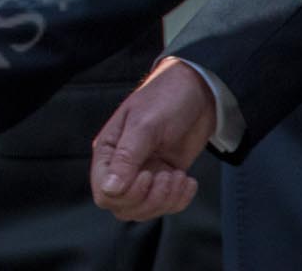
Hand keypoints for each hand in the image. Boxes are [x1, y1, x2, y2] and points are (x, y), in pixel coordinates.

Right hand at [88, 57, 214, 220]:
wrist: (198, 91)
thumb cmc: (166, 98)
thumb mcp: (144, 125)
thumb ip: (126, 157)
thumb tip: (109, 189)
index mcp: (108, 150)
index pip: (104, 192)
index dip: (125, 194)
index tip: (147, 176)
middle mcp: (122, 166)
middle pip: (123, 206)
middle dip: (149, 199)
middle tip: (167, 176)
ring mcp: (144, 173)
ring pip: (145, 210)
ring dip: (166, 200)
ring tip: (179, 176)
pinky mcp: (164, 177)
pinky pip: (166, 205)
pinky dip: (180, 200)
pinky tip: (188, 180)